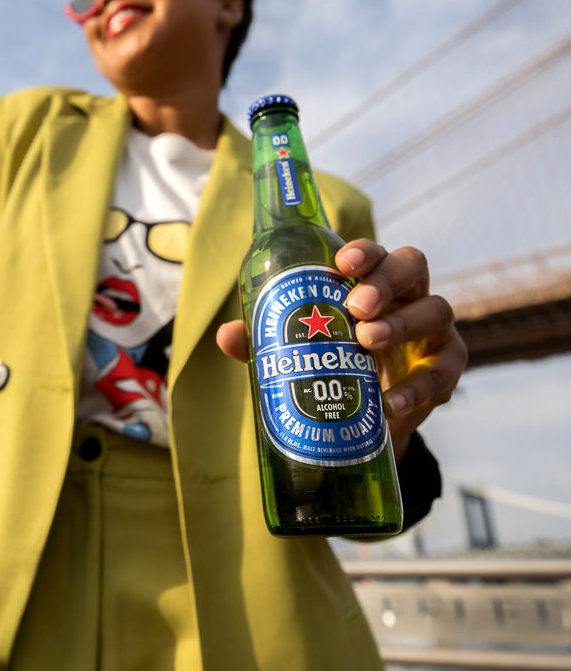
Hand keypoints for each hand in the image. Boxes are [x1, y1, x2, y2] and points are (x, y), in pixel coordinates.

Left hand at [216, 240, 466, 459]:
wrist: (363, 418)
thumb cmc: (332, 364)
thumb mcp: (296, 351)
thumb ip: (263, 340)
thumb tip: (227, 334)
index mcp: (372, 283)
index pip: (375, 254)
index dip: (363, 252)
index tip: (340, 264)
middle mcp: (407, 297)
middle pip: (411, 266)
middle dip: (384, 281)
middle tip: (355, 306)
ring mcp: (432, 330)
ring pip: (436, 310)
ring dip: (401, 323)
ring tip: (366, 341)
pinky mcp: (444, 368)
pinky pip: (443, 371)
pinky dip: (418, 387)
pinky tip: (391, 402)